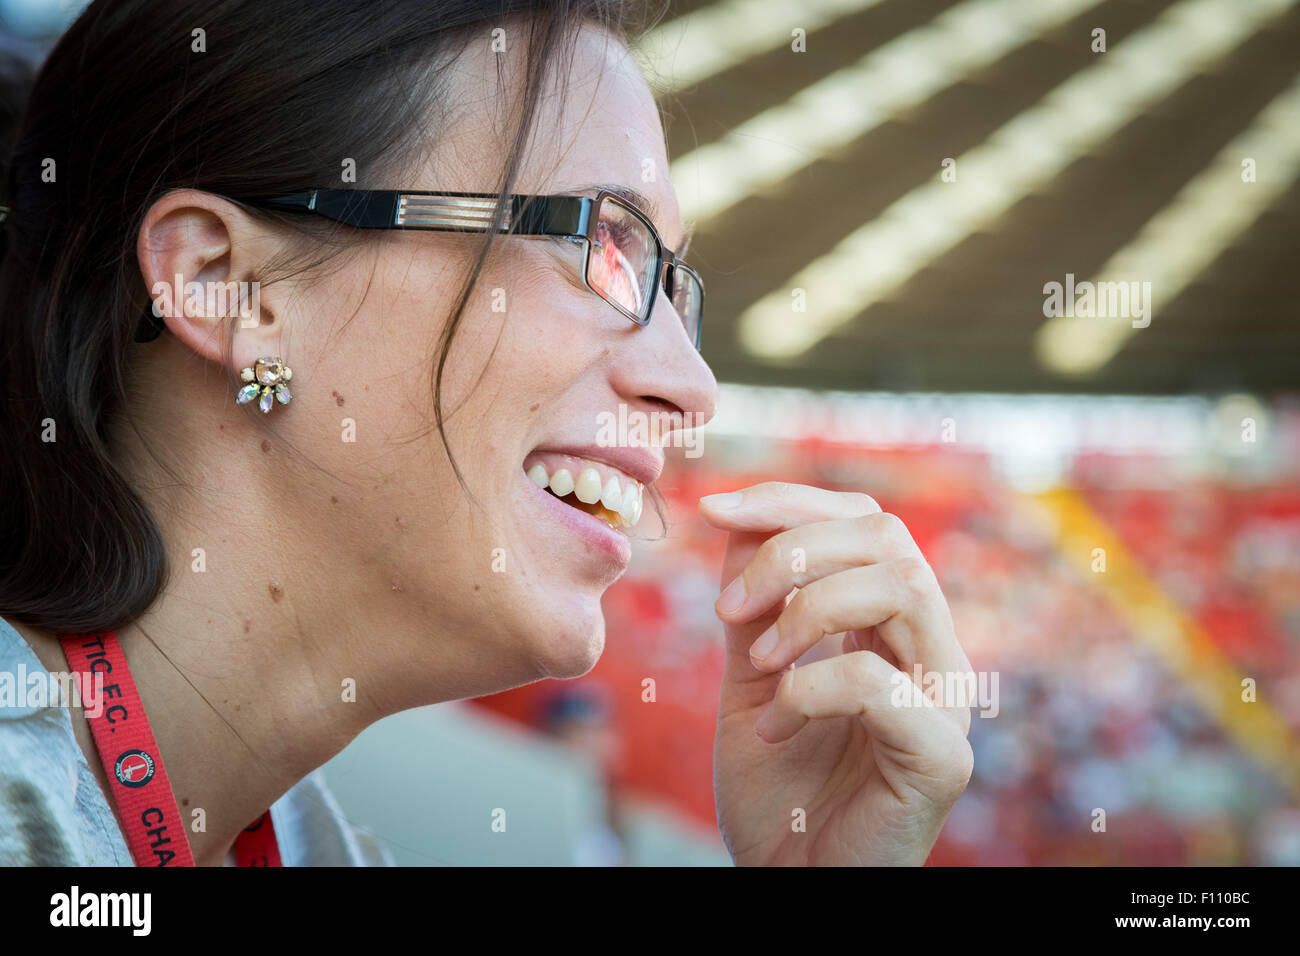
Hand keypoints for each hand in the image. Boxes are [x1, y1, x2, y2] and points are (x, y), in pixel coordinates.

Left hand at [700, 482, 973, 865]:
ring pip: (901, 587)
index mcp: (893, 629)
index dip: (792, 501)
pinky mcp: (940, 757)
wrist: (788, 882)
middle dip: (795, 549)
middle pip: (889, 538)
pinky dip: (809, 689)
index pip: (865, 523)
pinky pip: (879, 682)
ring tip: (758, 660)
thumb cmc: (778, 788)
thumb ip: (755, 604)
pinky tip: (774, 727)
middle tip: (728, 608)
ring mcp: (944, 703)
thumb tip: (736, 522)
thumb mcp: (752, 676)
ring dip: (808, 609)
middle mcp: (931, 654)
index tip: (714, 509)